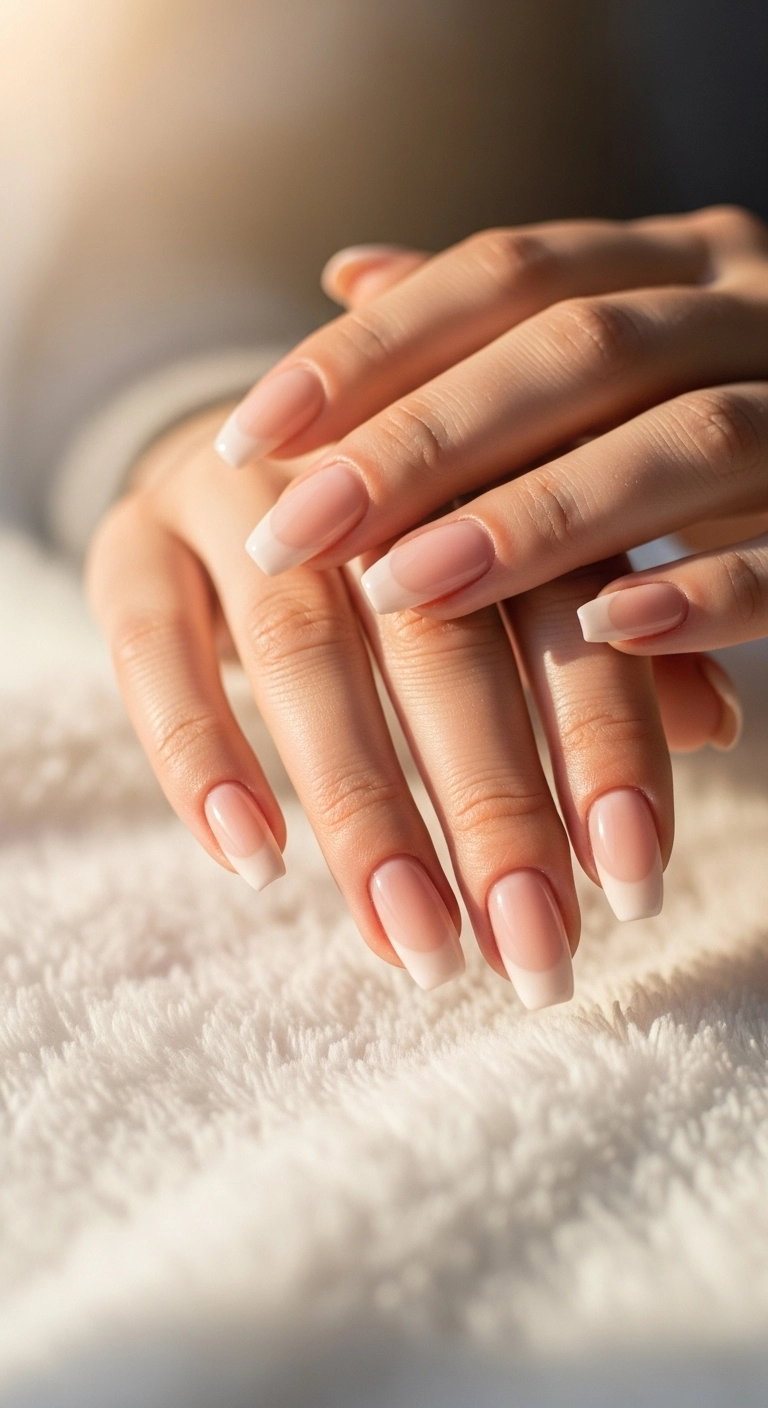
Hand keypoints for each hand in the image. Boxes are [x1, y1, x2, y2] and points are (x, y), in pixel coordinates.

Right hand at [86, 403, 709, 1008]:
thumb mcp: (505, 580)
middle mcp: (365, 476)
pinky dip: (201, 755)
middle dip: (491, 806)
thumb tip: (717, 720)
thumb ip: (599, 640)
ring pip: (302, 653)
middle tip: (528, 952)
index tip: (630, 887)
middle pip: (439, 640)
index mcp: (485, 468)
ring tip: (413, 944)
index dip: (603, 745)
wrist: (245, 452)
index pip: (565, 608)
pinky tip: (250, 859)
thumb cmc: (405, 546)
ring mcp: (237, 503)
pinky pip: (153, 652)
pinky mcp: (131, 544)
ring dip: (363, 810)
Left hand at [215, 208, 767, 642]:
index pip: (506, 275)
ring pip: (682, 444)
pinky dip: (706, 594)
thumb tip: (349, 274)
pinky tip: (606, 629)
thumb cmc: (713, 405)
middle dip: (427, 442)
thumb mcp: (615, 352)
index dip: (374, 351)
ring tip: (408, 587)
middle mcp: (749, 307)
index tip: (254, 434)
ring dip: (538, 519)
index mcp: (677, 260)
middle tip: (302, 527)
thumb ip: (497, 324)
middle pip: (578, 352)